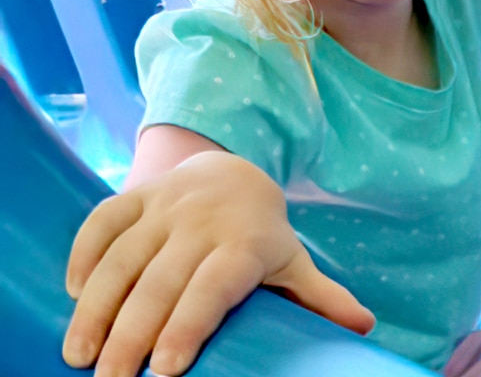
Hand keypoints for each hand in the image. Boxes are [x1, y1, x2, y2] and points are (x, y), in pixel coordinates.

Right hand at [63, 151, 374, 376]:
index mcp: (244, 244)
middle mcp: (201, 223)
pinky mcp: (134, 196)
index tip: (167, 368)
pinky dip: (83, 256)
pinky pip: (101, 222)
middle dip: (132, 334)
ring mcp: (165, 207)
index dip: (190, 324)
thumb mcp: (292, 261)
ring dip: (96, 307)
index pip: (214, 287)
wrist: (233, 170)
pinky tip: (71, 296)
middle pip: (161, 282)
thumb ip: (320, 295)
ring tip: (80, 355)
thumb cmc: (261, 235)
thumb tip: (362, 326)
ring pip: (123, 257)